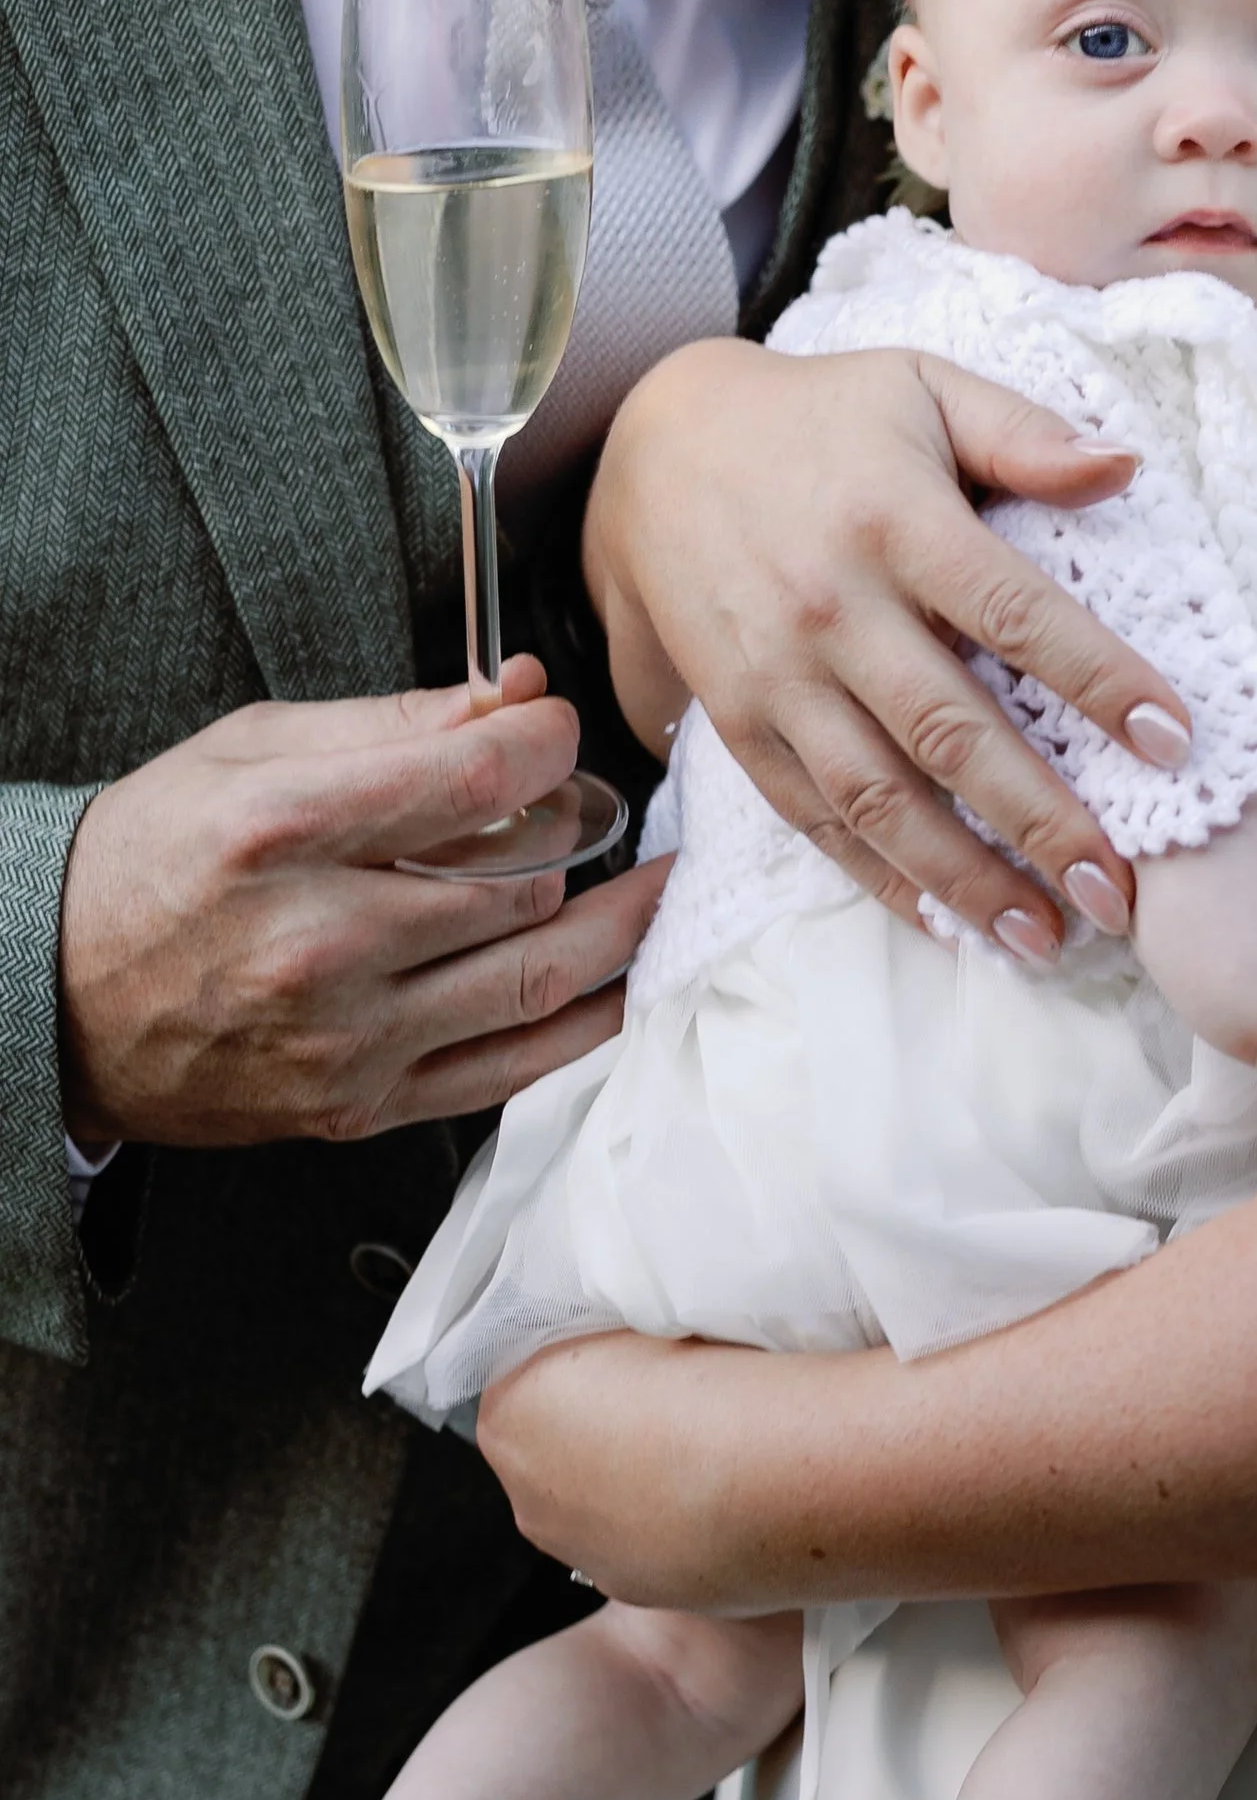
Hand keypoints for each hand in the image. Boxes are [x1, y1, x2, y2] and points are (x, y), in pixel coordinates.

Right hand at [58, 660, 666, 1148]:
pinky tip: (621, 974)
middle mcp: (318, 942)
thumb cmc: (153, 859)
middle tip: (590, 798)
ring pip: (535, 973)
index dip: (548, 738)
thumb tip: (517, 692)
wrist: (57, 997)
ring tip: (654, 878)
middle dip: (577, 824)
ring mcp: (344, 1039)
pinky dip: (587, 1019)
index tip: (556, 727)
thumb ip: (396, 719)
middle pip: (519, 877)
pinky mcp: (358, 1107)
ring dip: (617, 921)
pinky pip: (510, 1067)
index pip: (477, 777)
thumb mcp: (252, 749)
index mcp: (284, 833)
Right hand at [584, 340, 1199, 955]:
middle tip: (1121, 893)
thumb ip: (1024, 432)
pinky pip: (812, 816)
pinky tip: (943, 922)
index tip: (1173, 737)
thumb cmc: (821, 415)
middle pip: (950, 732)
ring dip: (965, 877)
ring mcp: (779, 674)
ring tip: (1044, 938)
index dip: (1099, 678)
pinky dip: (877, 876)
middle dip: (1042, 823)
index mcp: (895, 520)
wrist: (656, 444)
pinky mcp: (739, 720)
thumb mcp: (922, 384)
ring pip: (879, 797)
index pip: (1014, 612)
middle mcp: (835, 607)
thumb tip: (1127, 466)